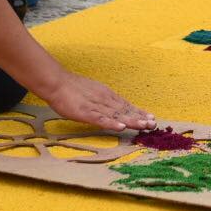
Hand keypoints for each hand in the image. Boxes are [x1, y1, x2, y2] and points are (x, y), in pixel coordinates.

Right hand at [39, 71, 154, 131]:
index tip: (150, 118)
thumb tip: (113, 107)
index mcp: (106, 95)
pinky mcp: (85, 112)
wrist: (57, 83)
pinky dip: (111, 123)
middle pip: (124, 110)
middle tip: (153, 124)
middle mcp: (105, 100)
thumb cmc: (73, 88)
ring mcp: (96, 106)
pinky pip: (100, 119)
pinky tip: (121, 127)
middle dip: (139, 117)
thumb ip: (103, 100)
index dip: (138, 112)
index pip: (125, 105)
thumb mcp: (93, 91)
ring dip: (131, 120)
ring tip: (144, 125)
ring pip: (116, 115)